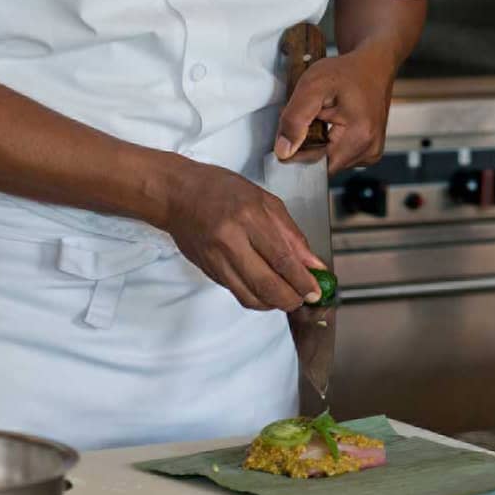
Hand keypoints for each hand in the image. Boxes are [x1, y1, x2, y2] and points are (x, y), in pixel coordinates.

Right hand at [167, 162, 325, 310]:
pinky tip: (268, 291)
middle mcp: (230, 241)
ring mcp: (216, 259)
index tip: (316, 291)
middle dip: (291, 299)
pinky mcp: (209, 271)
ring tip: (289, 297)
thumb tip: (313, 264)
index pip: (282, 258)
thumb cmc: (223, 190)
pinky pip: (238, 293)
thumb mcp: (265, 201)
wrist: (178, 195)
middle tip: (305, 298)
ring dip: (274, 304)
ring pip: (251, 297)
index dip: (302, 280)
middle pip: (267, 285)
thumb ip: (291, 234)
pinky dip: (257, 298)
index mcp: (249, 216)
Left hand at [274, 45, 393, 172]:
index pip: (315, 164)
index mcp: (359, 137)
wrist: (373, 65)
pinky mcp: (371, 151)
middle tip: (313, 115)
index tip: (297, 124)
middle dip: (311, 143)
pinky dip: (333, 143)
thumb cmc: (346, 72)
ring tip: (326, 117)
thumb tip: (283, 151)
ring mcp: (372, 152)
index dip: (298, 148)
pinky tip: (335, 124)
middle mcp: (370, 150)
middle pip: (323, 164)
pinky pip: (342, 156)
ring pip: (331, 161)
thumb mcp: (313, 86)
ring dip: (321, 143)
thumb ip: (295, 118)